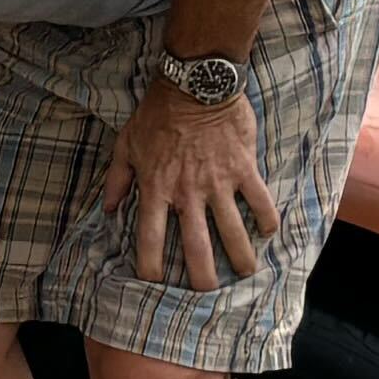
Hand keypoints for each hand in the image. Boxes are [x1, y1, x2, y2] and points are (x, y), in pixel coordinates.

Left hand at [112, 80, 283, 292]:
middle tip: (206, 294)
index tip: (152, 283)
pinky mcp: (243, 168)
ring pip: (232, 231)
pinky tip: (269, 231)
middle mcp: (188, 193)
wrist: (194, 85)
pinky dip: (266, 218)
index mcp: (157, 189)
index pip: (150, 238)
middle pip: (196, 247)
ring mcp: (218, 183)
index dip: (150, 266)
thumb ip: (118, 179)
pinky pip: (258, 200)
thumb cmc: (156, 114)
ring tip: (245, 272)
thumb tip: (110, 209)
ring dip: (240, 256)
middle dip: (201, 277)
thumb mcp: (126, 144)